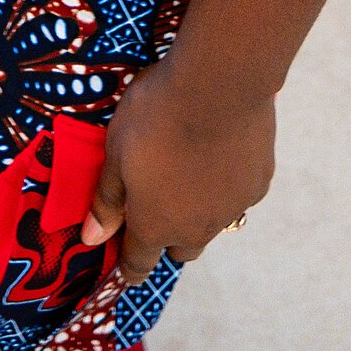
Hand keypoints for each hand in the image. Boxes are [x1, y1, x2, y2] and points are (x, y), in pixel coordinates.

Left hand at [81, 61, 274, 281]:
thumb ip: (106, 200)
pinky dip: (228, 182)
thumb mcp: (116, 153)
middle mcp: (196, 228)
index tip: (127, 266)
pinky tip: (222, 150)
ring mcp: (232, 208)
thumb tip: (92, 239)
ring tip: (191, 169)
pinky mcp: (258, 183)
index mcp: (155, 225)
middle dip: (168, 236)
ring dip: (200, 209)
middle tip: (159, 203)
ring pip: (213, 223)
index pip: (139, 263)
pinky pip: (238, 194)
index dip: (130, 266)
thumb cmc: (156, 116)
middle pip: (181, 249)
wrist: (219, 84)